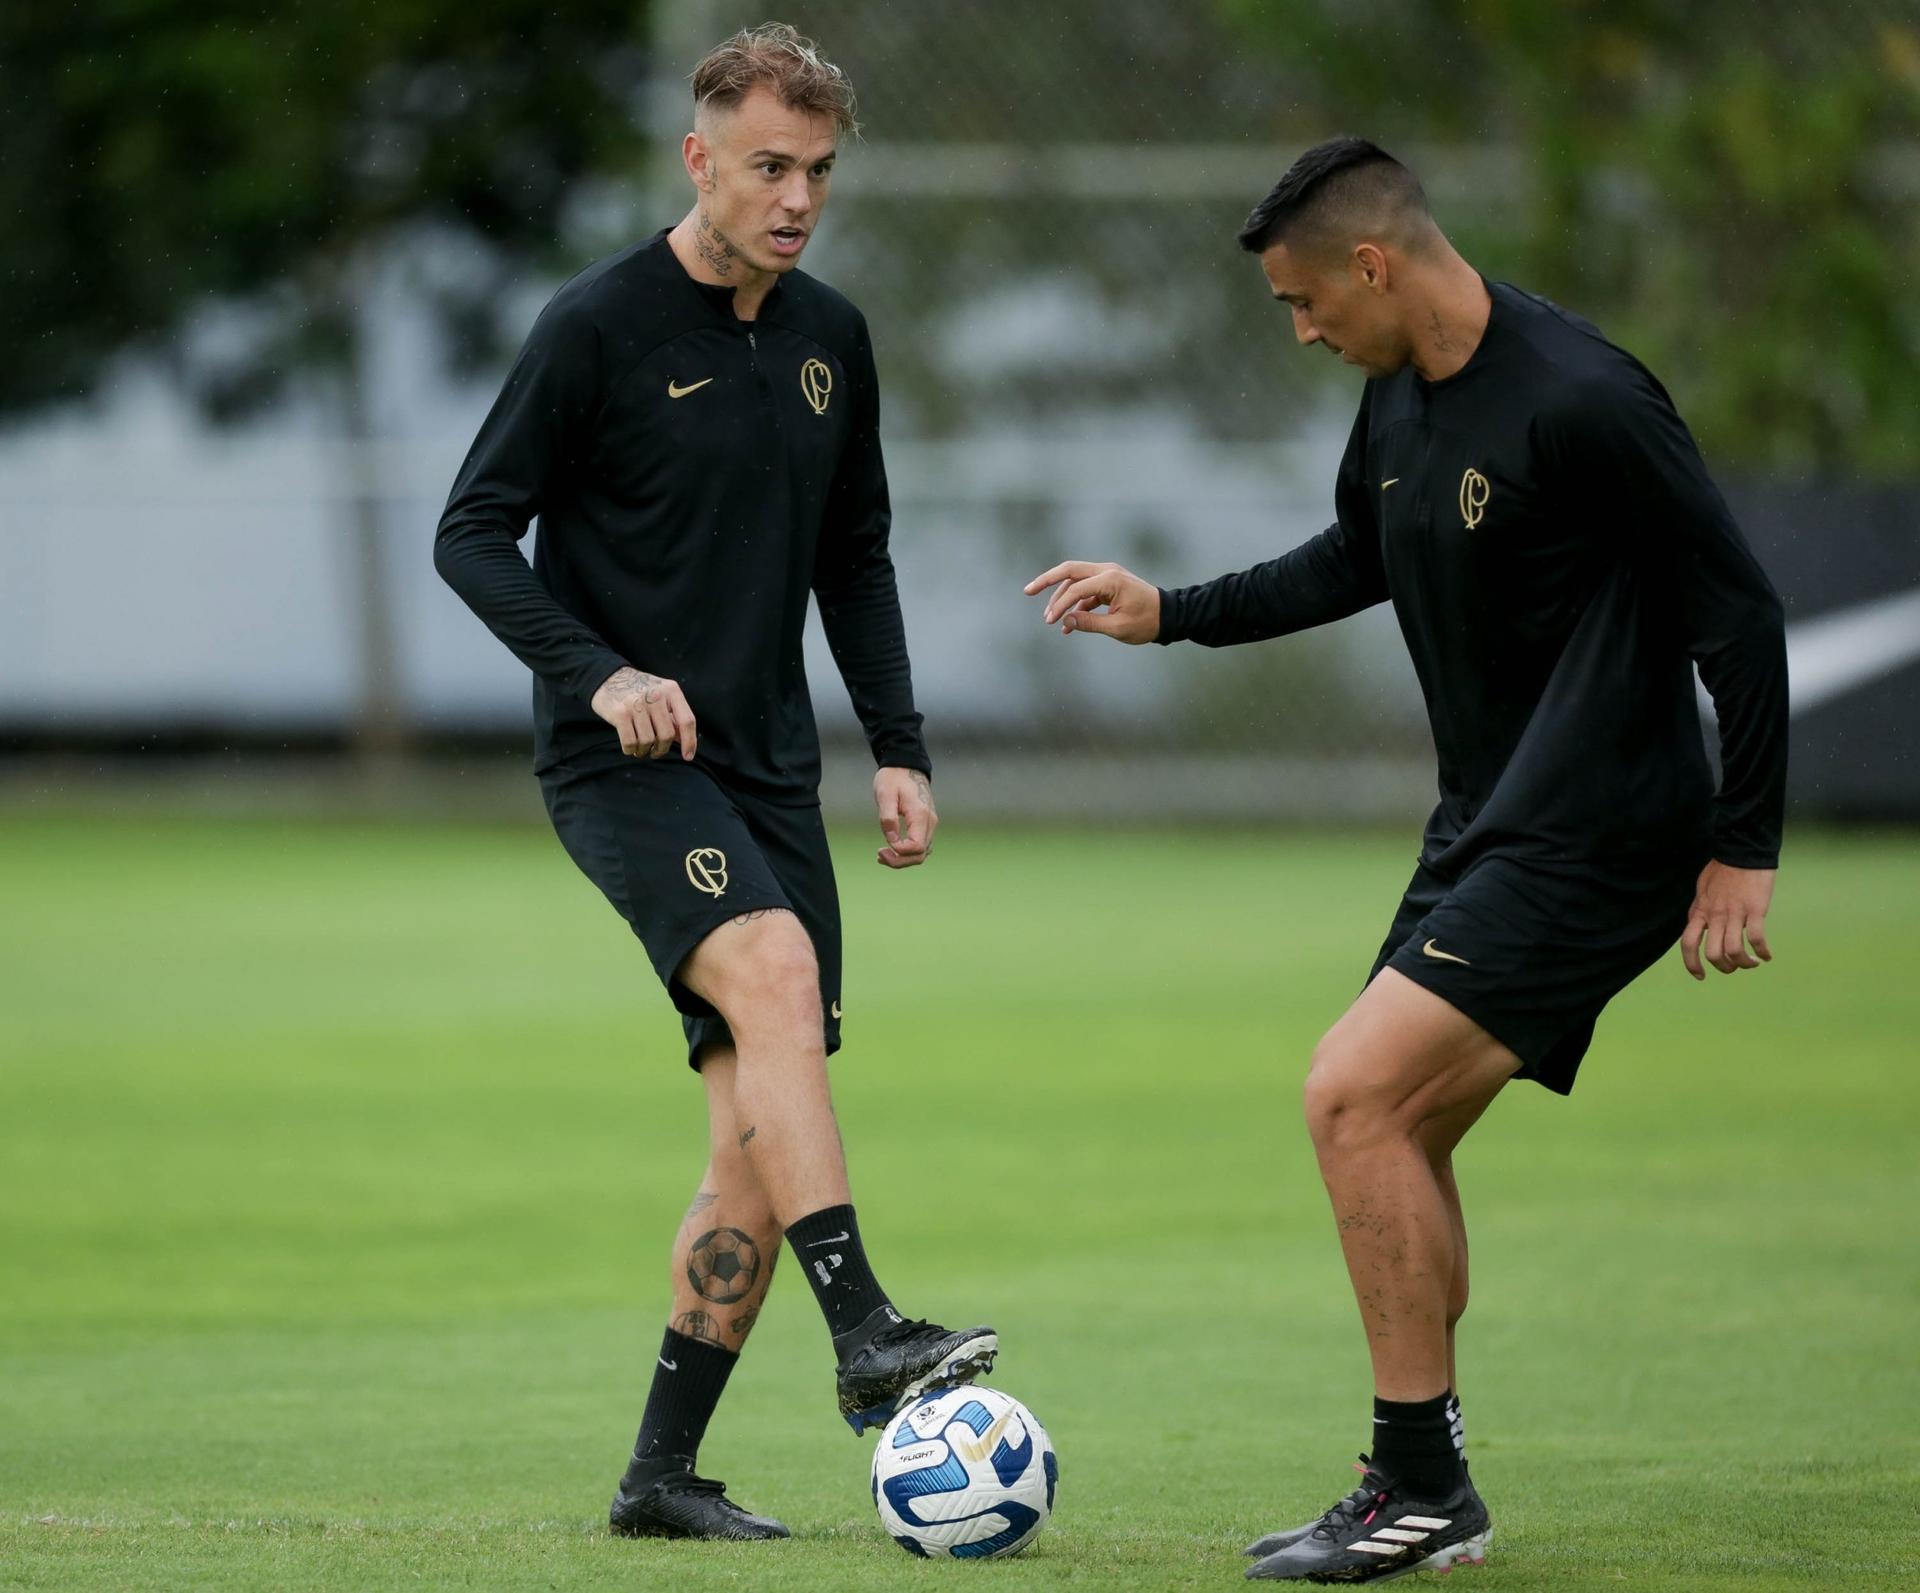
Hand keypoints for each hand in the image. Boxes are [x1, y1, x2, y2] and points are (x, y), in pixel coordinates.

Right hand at [590, 666, 696, 759]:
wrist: (608, 678)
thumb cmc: (640, 693)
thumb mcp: (662, 697)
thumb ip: (675, 717)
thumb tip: (687, 744)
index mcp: (671, 690)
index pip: (687, 720)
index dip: (690, 741)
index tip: (688, 757)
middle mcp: (655, 695)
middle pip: (667, 735)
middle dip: (662, 749)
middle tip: (655, 751)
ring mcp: (636, 703)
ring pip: (648, 741)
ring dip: (644, 751)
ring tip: (640, 748)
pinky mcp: (619, 713)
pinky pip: (630, 742)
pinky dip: (631, 750)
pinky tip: (630, 747)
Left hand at [874, 767, 936, 868]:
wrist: (905, 765)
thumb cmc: (893, 778)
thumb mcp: (885, 794)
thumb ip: (888, 818)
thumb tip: (891, 840)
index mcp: (921, 815)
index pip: (916, 846)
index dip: (899, 852)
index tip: (882, 845)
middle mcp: (930, 822)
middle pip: (920, 854)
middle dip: (899, 861)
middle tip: (879, 855)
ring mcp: (930, 824)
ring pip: (921, 853)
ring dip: (903, 859)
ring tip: (882, 855)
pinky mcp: (926, 825)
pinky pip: (920, 846)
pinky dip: (907, 853)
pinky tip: (892, 849)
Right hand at [1023, 560, 1161, 643]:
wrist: (1169, 616)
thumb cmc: (1147, 622)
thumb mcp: (1118, 627)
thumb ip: (1090, 623)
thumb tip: (1065, 621)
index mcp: (1110, 579)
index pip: (1075, 588)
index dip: (1060, 605)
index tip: (1051, 622)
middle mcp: (1107, 571)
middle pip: (1069, 570)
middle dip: (1047, 581)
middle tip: (1027, 591)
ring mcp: (1108, 575)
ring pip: (1075, 580)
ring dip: (1061, 597)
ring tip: (1050, 618)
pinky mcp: (1109, 583)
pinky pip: (1086, 590)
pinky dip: (1076, 604)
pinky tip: (1068, 623)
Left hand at [1679, 860, 1775, 979]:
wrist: (1742, 851)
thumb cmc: (1722, 869)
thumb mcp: (1701, 890)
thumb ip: (1700, 910)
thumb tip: (1699, 926)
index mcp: (1699, 911)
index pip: (1688, 944)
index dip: (1691, 964)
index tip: (1700, 975)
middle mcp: (1715, 915)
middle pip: (1713, 954)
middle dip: (1724, 967)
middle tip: (1734, 967)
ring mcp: (1734, 913)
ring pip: (1734, 951)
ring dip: (1744, 964)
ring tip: (1752, 963)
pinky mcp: (1755, 910)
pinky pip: (1757, 938)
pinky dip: (1762, 951)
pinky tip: (1767, 955)